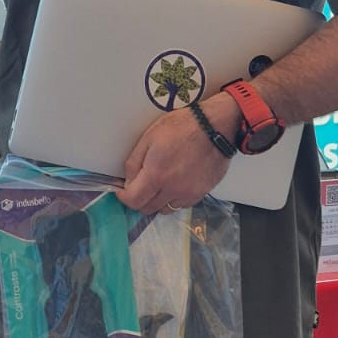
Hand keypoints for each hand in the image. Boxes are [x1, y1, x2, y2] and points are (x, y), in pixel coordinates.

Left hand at [116, 99, 233, 215]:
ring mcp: (188, 194)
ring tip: (158, 185)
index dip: (123, 197)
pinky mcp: (201, 193)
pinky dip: (173, 199)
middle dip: (139, 199)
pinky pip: (181, 205)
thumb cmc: (182, 127)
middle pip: (148, 209)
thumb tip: (128, 180)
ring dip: (156, 201)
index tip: (121, 190)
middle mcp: (172, 190)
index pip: (134, 201)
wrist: (215, 127)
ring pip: (164, 210)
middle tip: (138, 186)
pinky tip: (174, 184)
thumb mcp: (149, 138)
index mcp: (156, 175)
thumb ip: (134, 162)